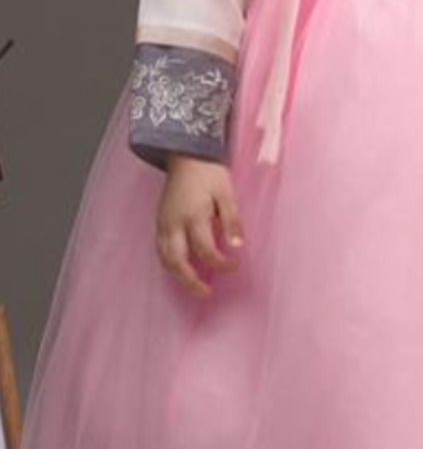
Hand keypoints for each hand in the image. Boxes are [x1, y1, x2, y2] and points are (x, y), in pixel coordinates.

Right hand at [155, 154, 244, 297]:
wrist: (185, 154)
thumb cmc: (208, 172)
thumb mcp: (227, 194)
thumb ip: (232, 221)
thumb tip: (237, 246)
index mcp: (193, 216)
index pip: (206, 251)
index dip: (221, 264)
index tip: (235, 266)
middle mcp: (174, 223)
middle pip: (178, 262)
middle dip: (191, 281)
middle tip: (206, 294)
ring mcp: (164, 223)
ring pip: (165, 258)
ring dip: (178, 276)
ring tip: (194, 286)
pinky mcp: (159, 221)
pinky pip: (160, 248)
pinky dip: (170, 263)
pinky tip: (181, 268)